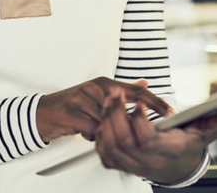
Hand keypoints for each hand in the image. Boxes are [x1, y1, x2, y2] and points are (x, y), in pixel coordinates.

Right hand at [36, 78, 170, 142]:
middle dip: (135, 121)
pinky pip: (93, 129)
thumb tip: (145, 82)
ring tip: (98, 129)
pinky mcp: (73, 111)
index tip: (171, 112)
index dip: (155, 102)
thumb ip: (123, 91)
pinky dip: (92, 134)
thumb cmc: (75, 105)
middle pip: (124, 107)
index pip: (136, 91)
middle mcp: (96, 87)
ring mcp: (84, 98)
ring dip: (107, 130)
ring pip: (108, 121)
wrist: (45, 113)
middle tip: (146, 130)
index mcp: (105, 82)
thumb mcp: (100, 94)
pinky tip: (86, 132)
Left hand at [94, 88, 216, 184]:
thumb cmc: (189, 146)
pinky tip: (105, 117)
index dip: (139, 121)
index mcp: (166, 151)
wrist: (177, 168)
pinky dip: (100, 135)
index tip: (140, 103)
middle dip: (116, 114)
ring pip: (110, 146)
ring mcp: (132, 165)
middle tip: (116, 93)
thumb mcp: (207, 132)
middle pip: (123, 140)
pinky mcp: (120, 164)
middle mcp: (147, 161)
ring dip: (105, 121)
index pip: (146, 140)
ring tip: (109, 100)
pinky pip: (104, 153)